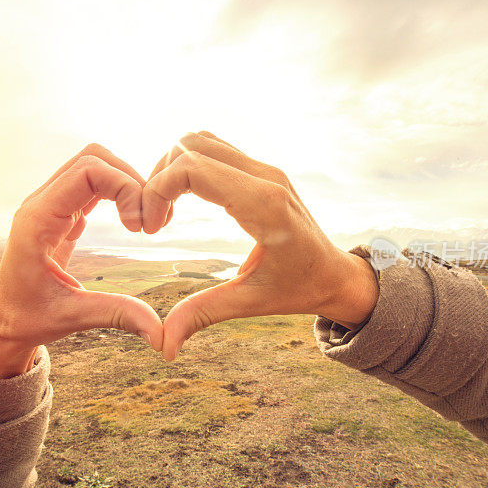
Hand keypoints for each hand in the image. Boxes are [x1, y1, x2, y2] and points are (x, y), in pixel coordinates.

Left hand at [0, 144, 163, 377]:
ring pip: (94, 165)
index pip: (87, 171)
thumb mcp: (73, 317)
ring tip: (145, 221)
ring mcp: (50, 204)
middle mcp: (41, 204)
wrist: (5, 322)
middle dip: (130, 180)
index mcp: (37, 220)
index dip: (124, 187)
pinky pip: (92, 183)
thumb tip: (160, 332)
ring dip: (126, 183)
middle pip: (93, 158)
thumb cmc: (29, 319)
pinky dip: (118, 192)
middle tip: (149, 222)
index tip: (140, 228)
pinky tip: (132, 221)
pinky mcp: (61, 212)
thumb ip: (116, 315)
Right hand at [142, 132, 377, 359]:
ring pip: (199, 141)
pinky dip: (189, 166)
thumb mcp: (249, 302)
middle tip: (154, 222)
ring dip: (172, 170)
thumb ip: (202, 315)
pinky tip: (184, 201)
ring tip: (165, 211)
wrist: (336, 275)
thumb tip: (162, 346)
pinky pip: (214, 149)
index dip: (157, 190)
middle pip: (189, 147)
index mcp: (263, 206)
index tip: (151, 229)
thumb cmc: (299, 289)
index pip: (193, 167)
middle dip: (158, 179)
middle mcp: (265, 177)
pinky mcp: (262, 170)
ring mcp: (265, 168)